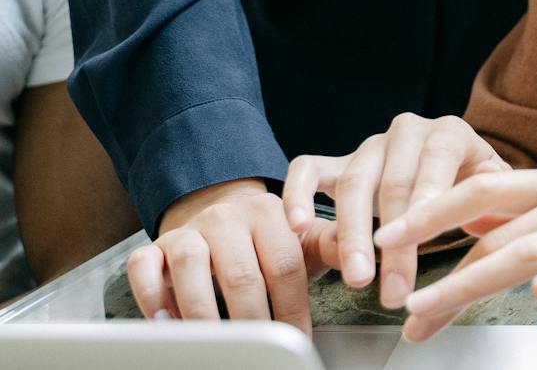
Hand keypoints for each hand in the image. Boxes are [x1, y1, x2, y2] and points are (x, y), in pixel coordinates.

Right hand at [127, 178, 325, 333]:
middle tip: (257, 352)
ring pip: (191, 266)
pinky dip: (152, 296)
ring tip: (213, 343)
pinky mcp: (154, 246)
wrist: (217, 212)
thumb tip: (365, 262)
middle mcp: (228, 217)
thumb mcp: (300, 239)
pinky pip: (144, 267)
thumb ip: (330, 247)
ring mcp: (189, 230)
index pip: (285, 266)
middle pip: (240, 273)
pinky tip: (166, 323)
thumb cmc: (264, 240)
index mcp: (269, 213)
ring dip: (201, 311)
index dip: (292, 310)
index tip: (297, 342)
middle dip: (252, 321)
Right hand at [282, 114, 508, 308]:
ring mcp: (369, 145)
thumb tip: (484, 206)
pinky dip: (297, 194)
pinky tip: (296, 226)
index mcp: (450, 132)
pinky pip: (308, 169)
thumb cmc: (474, 185)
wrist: (454, 166)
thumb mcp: (494, 187)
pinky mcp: (337, 161)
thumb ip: (492, 195)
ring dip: (351, 235)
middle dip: (392, 241)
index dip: (427, 197)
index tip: (419, 234)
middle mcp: (407, 132)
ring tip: (356, 277)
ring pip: (352, 184)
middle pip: (393, 183)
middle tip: (391, 287)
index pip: (437, 161)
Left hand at [373, 167, 536, 341]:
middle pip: (497, 222)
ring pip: (534, 251)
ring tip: (434, 314)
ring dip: (475, 284)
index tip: (382, 232)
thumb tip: (470, 222)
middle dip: (436, 253)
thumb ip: (533, 216)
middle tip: (395, 292)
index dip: (430, 208)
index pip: (483, 188)